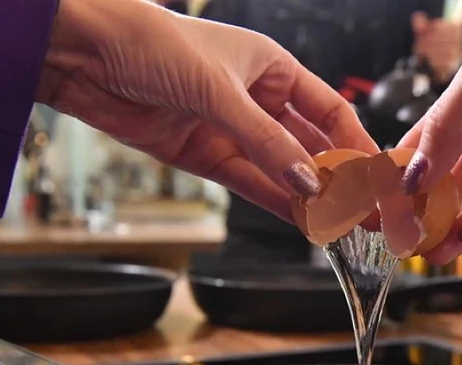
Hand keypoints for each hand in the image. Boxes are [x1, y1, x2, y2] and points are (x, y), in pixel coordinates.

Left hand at [37, 0, 378, 221]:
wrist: (85, 55)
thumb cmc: (152, 44)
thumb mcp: (221, 92)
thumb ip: (267, 142)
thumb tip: (308, 181)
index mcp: (271, 67)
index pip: (328, 110)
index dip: (353, 143)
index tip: (375, 174)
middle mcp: (256, 99)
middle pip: (307, 145)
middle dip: (335, 178)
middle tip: (362, 209)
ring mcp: (231, 129)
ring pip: (280, 170)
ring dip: (307, 196)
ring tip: (337, 223)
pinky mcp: (204, 155)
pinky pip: (249, 183)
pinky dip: (273, 201)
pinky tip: (299, 218)